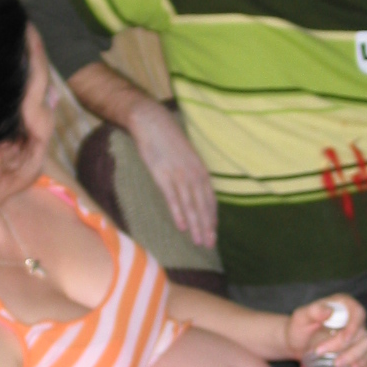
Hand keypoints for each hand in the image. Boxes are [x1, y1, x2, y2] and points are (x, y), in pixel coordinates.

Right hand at [126, 101, 217, 248]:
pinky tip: (181, 226)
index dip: (212, 216)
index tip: (214, 232)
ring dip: (195, 224)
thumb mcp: (186, 155)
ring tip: (198, 241)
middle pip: (203, 204)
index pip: (210, 198)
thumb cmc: (168, 139)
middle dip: (207, 225)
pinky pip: (172, 198)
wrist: (152, 122)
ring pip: (190, 204)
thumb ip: (192, 172)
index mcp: (200, 169)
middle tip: (210, 244)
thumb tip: (194, 189)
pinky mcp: (162, 174)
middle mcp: (193, 173)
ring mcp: (178, 174)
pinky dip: (178, 213)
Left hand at [284, 296, 366, 366]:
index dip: (354, 327)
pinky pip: (366, 357)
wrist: (298, 344)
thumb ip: (313, 311)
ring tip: (337, 366)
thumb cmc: (298, 328)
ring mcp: (358, 335)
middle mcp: (354, 319)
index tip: (343, 340)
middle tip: (330, 358)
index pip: (358, 313)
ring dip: (354, 357)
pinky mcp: (358, 349)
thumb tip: (329, 310)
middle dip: (348, 348)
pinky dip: (360, 364)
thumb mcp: (301, 317)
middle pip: (362, 333)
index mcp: (344, 305)